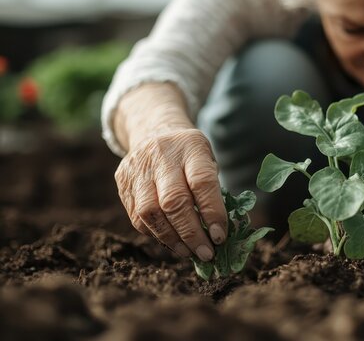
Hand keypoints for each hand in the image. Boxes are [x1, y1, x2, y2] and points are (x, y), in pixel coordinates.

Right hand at [113, 84, 226, 261]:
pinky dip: (156, 235)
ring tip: (189, 252)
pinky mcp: (123, 182)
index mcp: (191, 147)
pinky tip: (172, 242)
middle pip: (174, 201)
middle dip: (192, 233)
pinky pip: (137, 217)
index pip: (202, 183)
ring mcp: (138, 169)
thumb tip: (220, 235)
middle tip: (206, 253)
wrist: (154, 131)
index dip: (212, 213)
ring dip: (172, 239)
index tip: (220, 237)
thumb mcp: (208, 161)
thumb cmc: (191, 155)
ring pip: (150, 213)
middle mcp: (161, 155)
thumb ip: (215, 193)